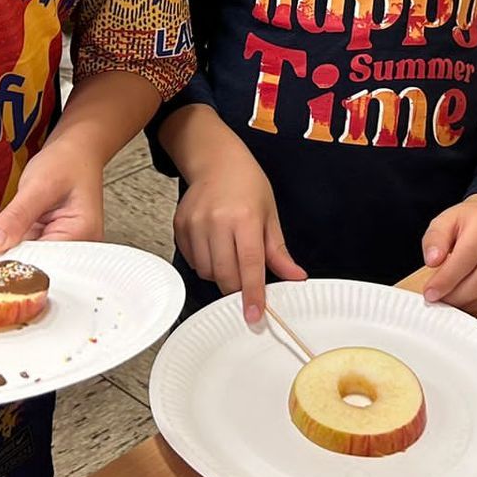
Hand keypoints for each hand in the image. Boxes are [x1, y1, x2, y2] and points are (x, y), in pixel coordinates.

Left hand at [0, 137, 105, 252]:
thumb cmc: (67, 162)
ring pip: (19, 254)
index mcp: (81, 234)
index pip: (44, 261)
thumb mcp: (40, 185)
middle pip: (31, 262)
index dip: (11, 263)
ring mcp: (56, 243)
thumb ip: (18, 216)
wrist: (74, 150)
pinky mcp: (42, 238)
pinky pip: (17, 244)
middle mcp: (72, 245)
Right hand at [173, 134, 304, 323]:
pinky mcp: (180, 227)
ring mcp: (195, 224)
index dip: (252, 294)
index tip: (254, 316)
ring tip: (229, 252)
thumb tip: (295, 277)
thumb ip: (278, 251)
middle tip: (245, 280)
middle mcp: (217, 221)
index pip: (250, 266)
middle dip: (237, 287)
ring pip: (206, 272)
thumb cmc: (246, 184)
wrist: (216, 161)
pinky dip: (204, 263)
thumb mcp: (269, 215)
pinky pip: (192, 261)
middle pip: (225, 275)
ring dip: (220, 274)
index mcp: (245, 218)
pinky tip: (214, 245)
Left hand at [421, 194, 476, 311]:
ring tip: (450, 299)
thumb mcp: (445, 221)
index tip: (430, 292)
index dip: (446, 280)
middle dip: (456, 296)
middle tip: (439, 299)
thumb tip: (432, 260)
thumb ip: (435, 239)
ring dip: (467, 303)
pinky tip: (467, 298)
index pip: (465, 258)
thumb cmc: (468, 223)